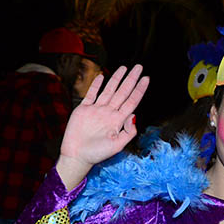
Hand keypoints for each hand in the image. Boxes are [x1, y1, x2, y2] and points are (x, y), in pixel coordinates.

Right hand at [57, 65, 149, 189]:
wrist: (77, 156)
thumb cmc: (97, 154)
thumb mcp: (118, 145)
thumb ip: (128, 132)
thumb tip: (134, 116)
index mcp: (118, 121)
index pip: (132, 101)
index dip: (139, 90)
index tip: (146, 78)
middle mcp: (109, 113)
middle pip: (123, 92)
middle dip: (131, 79)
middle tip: (139, 67)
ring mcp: (97, 110)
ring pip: (109, 90)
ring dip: (116, 79)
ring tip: (124, 68)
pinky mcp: (84, 109)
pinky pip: (91, 94)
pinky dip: (96, 85)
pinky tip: (101, 76)